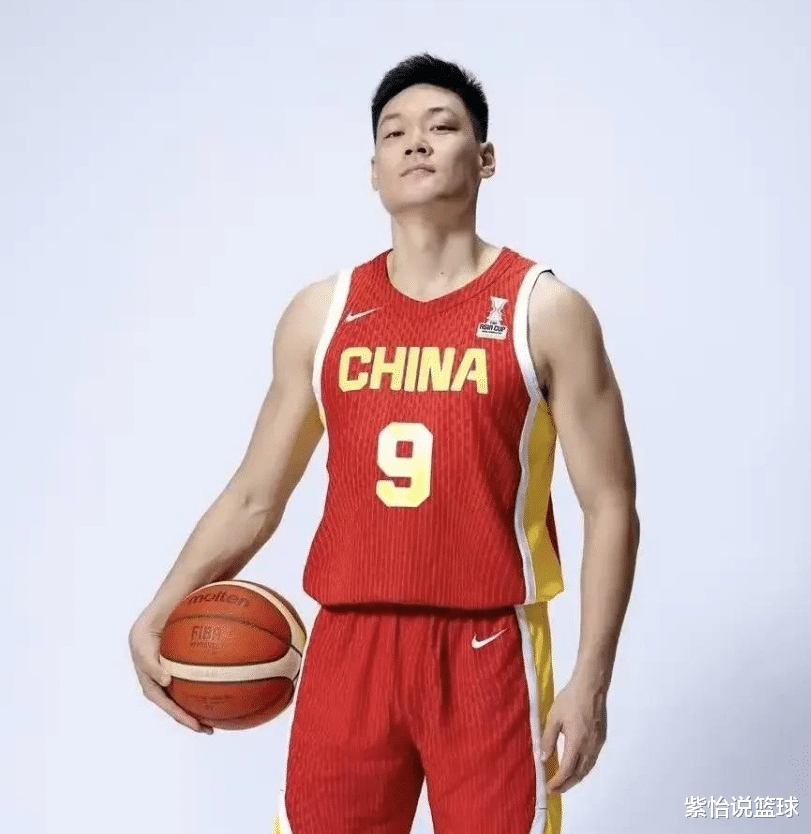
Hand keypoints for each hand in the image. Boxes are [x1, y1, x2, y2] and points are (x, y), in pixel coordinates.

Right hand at [129, 615, 212, 733]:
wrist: (162, 607)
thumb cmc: (150, 624)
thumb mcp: (142, 644)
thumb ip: (150, 664)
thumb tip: (166, 682)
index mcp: (151, 679)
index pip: (165, 703)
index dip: (178, 715)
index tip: (194, 724)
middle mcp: (162, 678)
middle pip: (177, 703)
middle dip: (192, 719)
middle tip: (210, 730)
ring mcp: (173, 671)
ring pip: (189, 692)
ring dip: (202, 706)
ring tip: (221, 717)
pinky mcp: (186, 663)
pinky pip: (200, 675)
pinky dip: (211, 683)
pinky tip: (230, 684)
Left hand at [541, 674, 606, 793]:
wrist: (591, 687)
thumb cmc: (570, 700)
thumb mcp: (553, 718)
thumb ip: (548, 739)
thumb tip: (543, 758)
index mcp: (576, 743)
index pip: (567, 770)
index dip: (557, 782)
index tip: (548, 788)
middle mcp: (589, 748)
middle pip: (578, 774)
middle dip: (566, 785)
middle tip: (554, 790)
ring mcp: (597, 744)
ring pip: (586, 769)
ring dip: (575, 778)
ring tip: (563, 782)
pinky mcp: (601, 739)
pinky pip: (591, 761)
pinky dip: (582, 769)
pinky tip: (575, 767)